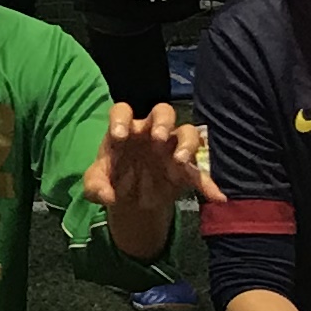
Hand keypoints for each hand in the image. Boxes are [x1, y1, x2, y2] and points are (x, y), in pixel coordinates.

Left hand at [82, 102, 223, 236]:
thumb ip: (96, 187)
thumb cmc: (111, 180)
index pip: (123, 112)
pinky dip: (208, 184)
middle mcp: (150, 132)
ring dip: (187, 143)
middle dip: (163, 122)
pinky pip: (199, 172)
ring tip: (181, 160)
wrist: (129, 199)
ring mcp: (171, 148)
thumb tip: (107, 196)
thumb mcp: (96, 186)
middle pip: (163, 112)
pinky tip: (215, 196)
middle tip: (159, 138)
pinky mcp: (185, 169)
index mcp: (125, 130)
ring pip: (187, 132)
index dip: (122, 119)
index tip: (120, 136)